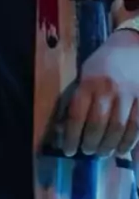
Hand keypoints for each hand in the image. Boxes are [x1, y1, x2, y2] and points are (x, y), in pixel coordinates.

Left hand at [54, 30, 138, 157]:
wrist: (132, 45)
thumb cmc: (104, 62)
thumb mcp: (87, 73)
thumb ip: (81, 98)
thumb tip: (67, 127)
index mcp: (89, 82)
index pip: (77, 115)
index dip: (72, 137)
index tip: (69, 150)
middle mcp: (108, 89)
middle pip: (99, 125)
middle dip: (92, 144)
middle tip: (89, 152)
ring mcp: (129, 94)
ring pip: (119, 129)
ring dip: (110, 146)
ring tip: (105, 152)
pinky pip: (138, 127)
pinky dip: (131, 144)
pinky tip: (124, 152)